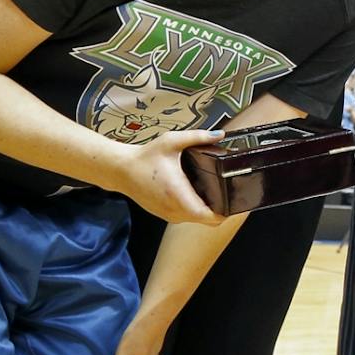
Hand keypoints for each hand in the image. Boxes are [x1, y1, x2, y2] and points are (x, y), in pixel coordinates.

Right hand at [114, 128, 229, 225]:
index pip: (207, 216)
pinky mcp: (163, 214)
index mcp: (178, 194)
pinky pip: (186, 217)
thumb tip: (220, 134)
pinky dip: (195, 210)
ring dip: (207, 210)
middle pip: (206, 220)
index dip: (224, 213)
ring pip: (196, 220)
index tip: (234, 201)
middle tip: (229, 193)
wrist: (121, 170)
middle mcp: (174, 209)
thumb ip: (197, 137)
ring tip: (215, 192)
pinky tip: (198, 194)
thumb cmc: (145, 157)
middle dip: (220, 210)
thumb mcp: (171, 141)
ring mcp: (168, 214)